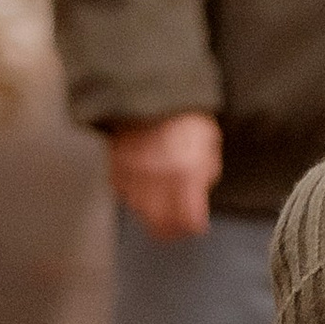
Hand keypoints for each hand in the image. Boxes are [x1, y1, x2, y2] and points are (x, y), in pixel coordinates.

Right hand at [108, 112, 221, 241]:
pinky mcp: (116, 173)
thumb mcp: (208, 141)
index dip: (195, 225)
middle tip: (179, 225)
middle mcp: (157, 184)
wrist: (146, 93)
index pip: (189, 221)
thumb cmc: (181, 115)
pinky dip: (137, 198)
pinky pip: (127, 197)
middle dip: (173, 230)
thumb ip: (206, 171)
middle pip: (161, 228)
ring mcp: (133, 180)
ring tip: (163, 206)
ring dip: (154, 214)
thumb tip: (199, 190)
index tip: (198, 223)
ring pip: (142, 215)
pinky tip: (146, 188)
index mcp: (184, 175)